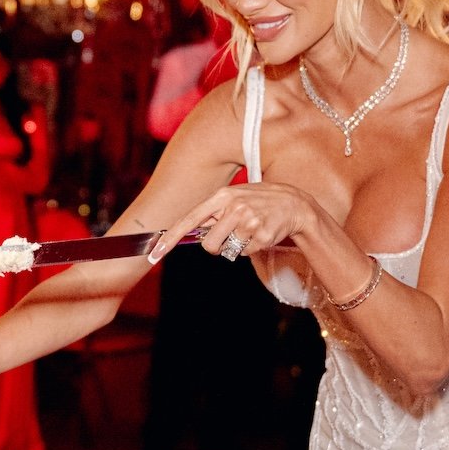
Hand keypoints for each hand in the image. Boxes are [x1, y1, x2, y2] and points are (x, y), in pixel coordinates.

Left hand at [149, 180, 329, 263]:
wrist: (294, 204)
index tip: (154, 253)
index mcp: (222, 196)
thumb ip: (214, 213)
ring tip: (250, 231)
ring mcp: (249, 220)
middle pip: (209, 244)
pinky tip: (262, 233)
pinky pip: (246, 253)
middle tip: (230, 237)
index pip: (189, 220)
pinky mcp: (263, 234)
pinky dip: (252, 248)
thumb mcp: (235, 198)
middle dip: (217, 247)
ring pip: (229, 250)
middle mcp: (234, 206)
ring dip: (237, 246)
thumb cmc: (259, 201)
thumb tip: (189, 233)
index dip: (170, 238)